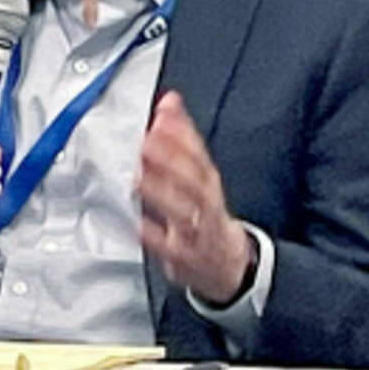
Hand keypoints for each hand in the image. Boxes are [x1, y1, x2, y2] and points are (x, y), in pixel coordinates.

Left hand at [139, 90, 252, 305]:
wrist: (230, 267)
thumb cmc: (207, 216)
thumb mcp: (201, 176)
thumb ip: (183, 139)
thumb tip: (169, 102)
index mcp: (210, 185)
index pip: (201, 154)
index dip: (184, 133)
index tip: (166, 112)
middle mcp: (207, 207)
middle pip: (195, 180)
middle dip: (174, 158)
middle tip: (150, 139)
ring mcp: (197, 233)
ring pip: (184, 211)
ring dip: (162, 193)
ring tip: (139, 175)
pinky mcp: (185, 257)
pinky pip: (169, 247)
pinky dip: (155, 236)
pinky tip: (139, 224)